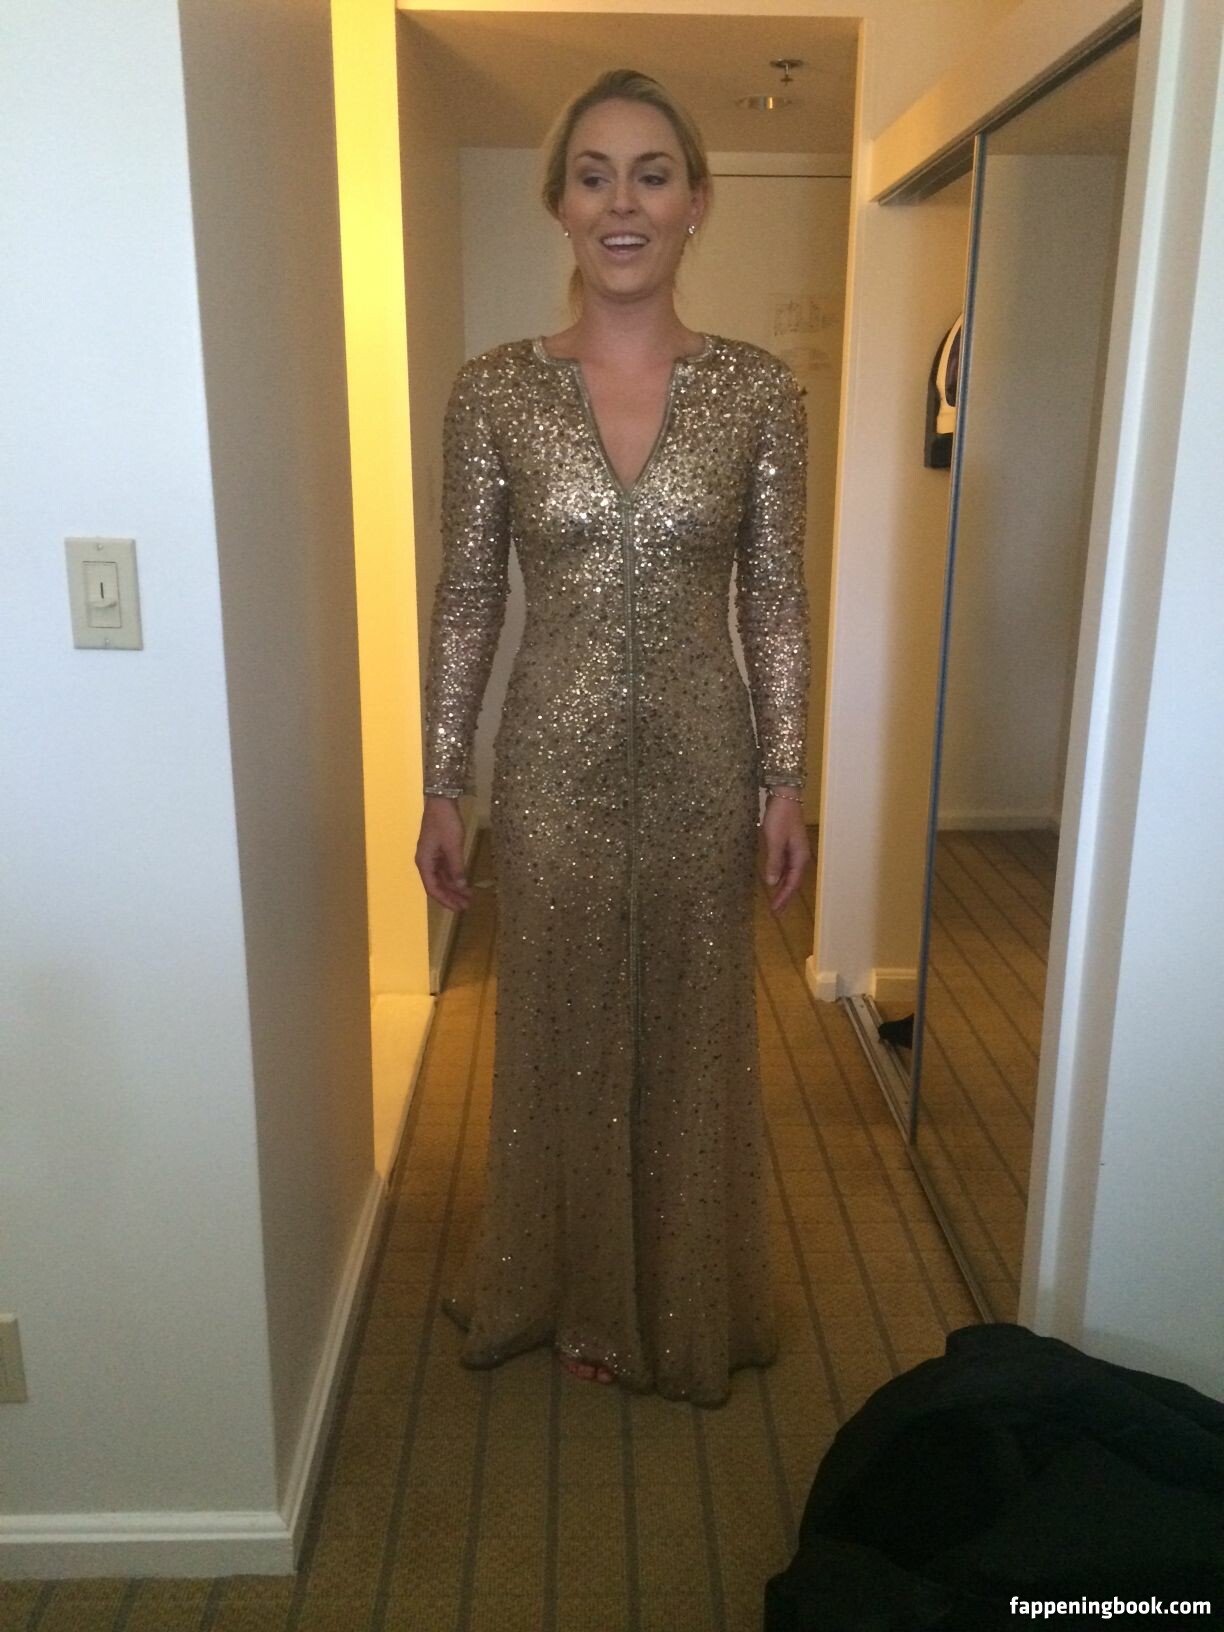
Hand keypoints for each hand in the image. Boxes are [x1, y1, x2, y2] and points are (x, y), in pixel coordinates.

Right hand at [415, 796, 472, 911]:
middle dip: (451, 896)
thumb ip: (457, 868)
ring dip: (454, 888)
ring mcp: (432, 856)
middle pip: (437, 885)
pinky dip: (455, 877)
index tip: (458, 908)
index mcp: (424, 862)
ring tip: (468, 897)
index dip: (445, 900)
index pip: (432, 888)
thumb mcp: (453, 846)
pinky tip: (465, 883)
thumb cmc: (445, 823)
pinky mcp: (439, 851)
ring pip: (442, 878)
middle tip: (466, 906)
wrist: (441, 801)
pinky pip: (445, 869)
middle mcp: (426, 862)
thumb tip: (461, 886)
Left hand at [760, 794, 810, 913]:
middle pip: (793, 881)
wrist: (784, 795)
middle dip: (784, 896)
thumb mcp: (774, 840)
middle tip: (776, 911)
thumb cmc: (780, 817)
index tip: (775, 911)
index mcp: (799, 857)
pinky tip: (774, 879)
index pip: (792, 883)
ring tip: (775, 900)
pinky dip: (780, 875)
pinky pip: (785, 865)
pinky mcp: (788, 843)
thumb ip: (774, 862)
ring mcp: (795, 849)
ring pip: (789, 874)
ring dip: (782, 887)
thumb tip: (772, 883)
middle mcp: (800, 855)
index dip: (784, 898)